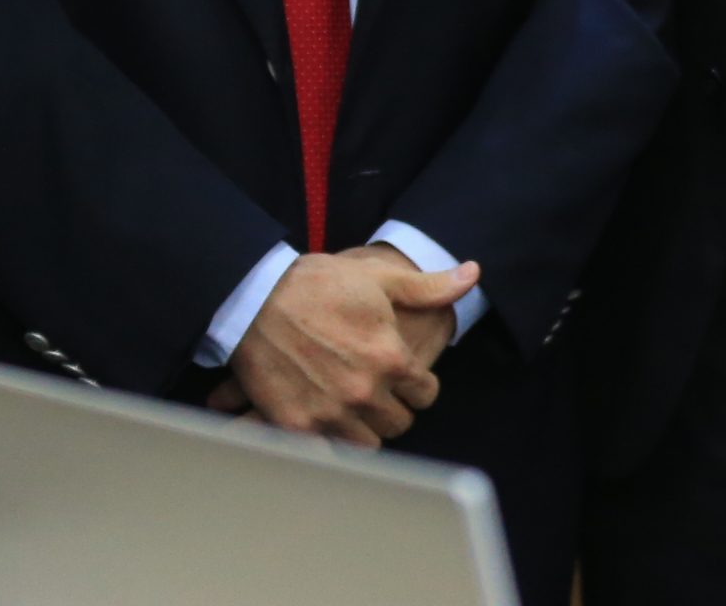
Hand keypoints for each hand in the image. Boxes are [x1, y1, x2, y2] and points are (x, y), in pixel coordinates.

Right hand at [226, 245, 479, 446]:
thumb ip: (428, 286)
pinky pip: (330, 452)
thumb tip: (472, 274)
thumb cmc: (317, 282)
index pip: (425, 393)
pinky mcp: (299, 427)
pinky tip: (325, 420)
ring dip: (365, 429)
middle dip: (392, 407)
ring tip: (352, 409)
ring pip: (369, 444)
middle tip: (377, 392)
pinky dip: (331, 441)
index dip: (416, 384)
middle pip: (399, 423)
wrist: (253, 296)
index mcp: (391, 358)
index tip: (403, 377)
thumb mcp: (376, 276)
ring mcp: (331, 413)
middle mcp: (366, 392)